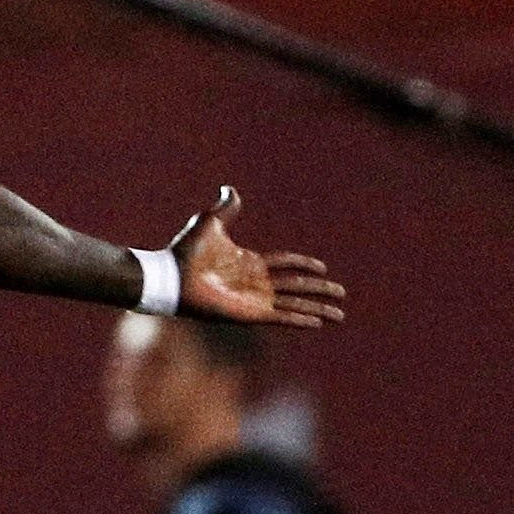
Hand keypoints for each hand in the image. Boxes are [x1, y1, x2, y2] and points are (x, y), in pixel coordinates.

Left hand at [171, 187, 343, 328]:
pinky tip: (318, 324)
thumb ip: (225, 208)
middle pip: (298, 286)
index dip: (304, 265)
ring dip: (318, 309)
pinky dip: (301, 320)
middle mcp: (257, 283)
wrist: (172, 278)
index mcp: (251, 263)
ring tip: (339, 316)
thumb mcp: (210, 222)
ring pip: (296, 304)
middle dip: (320, 291)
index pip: (286, 264)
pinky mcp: (251, 314)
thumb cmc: (186, 252)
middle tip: (341, 294)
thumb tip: (231, 189)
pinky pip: (283, 316)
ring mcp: (256, 300)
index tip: (322, 267)